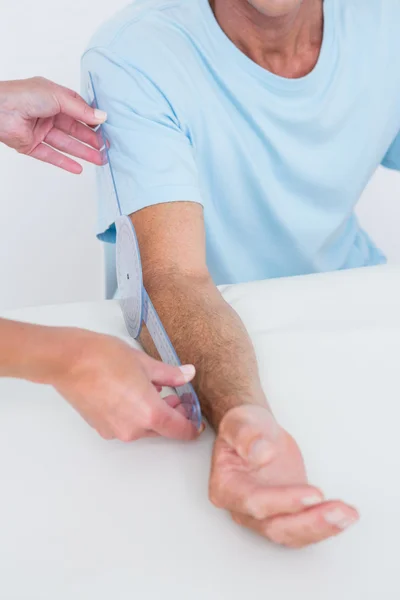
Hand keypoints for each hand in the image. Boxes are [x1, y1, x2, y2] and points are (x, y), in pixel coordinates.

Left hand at [0, 76, 106, 172]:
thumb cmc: (23, 95)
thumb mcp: (58, 97)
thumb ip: (81, 110)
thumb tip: (101, 117)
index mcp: (52, 97)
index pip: (77, 110)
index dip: (91, 119)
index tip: (105, 127)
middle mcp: (46, 114)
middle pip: (74, 129)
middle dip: (90, 139)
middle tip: (105, 147)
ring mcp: (39, 131)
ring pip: (66, 144)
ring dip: (83, 152)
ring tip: (99, 159)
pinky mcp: (31, 146)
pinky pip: (51, 156)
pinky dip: (65, 162)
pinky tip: (79, 168)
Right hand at [50, 329, 199, 440]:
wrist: (68, 361)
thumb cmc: (103, 358)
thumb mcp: (145, 362)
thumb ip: (170, 374)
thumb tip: (187, 374)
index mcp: (150, 413)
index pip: (180, 430)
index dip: (191, 425)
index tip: (196, 418)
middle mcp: (133, 429)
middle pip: (162, 429)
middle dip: (172, 415)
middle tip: (177, 396)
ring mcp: (115, 430)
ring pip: (144, 427)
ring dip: (153, 413)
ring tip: (154, 389)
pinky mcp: (101, 427)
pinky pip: (126, 425)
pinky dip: (134, 414)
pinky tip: (133, 393)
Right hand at [209, 405, 358, 547]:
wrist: (255, 430)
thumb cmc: (244, 426)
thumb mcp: (240, 421)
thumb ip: (246, 435)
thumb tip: (262, 453)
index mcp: (225, 487)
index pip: (254, 502)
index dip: (284, 501)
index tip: (313, 493)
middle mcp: (242, 509)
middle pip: (275, 527)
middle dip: (309, 523)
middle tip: (338, 511)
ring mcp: (265, 515)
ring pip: (292, 534)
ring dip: (322, 527)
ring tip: (347, 514)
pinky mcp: (285, 513)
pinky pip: (304, 527)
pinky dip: (326, 524)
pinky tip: (345, 514)